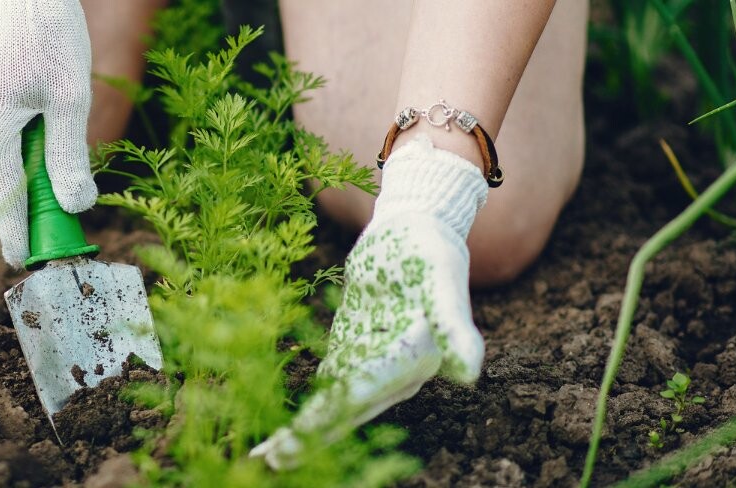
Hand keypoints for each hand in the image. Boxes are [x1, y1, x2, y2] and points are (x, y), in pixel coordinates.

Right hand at [0, 0, 96, 266]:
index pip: (3, 196)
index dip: (15, 232)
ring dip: (8, 162)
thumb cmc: (51, 35)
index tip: (24, 260)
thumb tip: (75, 207)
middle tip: (53, 200)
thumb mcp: (70, 97)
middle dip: (18, 194)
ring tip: (41, 136)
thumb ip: (69, 156)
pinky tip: (20, 112)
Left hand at [251, 135, 487, 468]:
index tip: (297, 438)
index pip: (363, 393)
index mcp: (414, 361)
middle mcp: (395, 372)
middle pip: (346, 410)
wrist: (417, 227)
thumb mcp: (442, 281)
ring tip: (267, 458)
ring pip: (334, 405)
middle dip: (309, 438)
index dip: (329, 417)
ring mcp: (373, 363)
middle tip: (270, 463)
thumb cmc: (432, 251)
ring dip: (304, 432)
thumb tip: (469, 373)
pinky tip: (280, 428)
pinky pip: (329, 384)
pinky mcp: (355, 348)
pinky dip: (307, 405)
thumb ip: (454, 325)